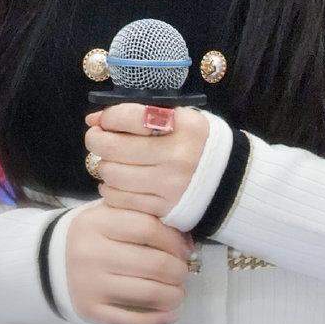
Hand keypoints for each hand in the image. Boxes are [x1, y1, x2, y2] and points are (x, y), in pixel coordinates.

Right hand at [64, 201, 192, 323]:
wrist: (52, 260)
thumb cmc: (94, 235)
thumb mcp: (110, 213)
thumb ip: (144, 216)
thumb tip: (186, 241)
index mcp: (96, 222)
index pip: (149, 228)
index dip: (175, 240)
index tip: (184, 249)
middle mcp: (90, 253)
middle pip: (154, 263)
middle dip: (179, 270)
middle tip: (183, 272)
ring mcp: (89, 284)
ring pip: (148, 293)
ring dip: (174, 295)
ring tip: (178, 292)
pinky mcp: (89, 310)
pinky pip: (131, 321)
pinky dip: (158, 320)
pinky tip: (169, 314)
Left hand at [83, 102, 209, 219]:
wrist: (230, 181)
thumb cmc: (197, 144)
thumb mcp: (181, 120)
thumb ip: (141, 115)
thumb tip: (94, 120)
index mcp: (184, 126)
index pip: (128, 116)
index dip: (107, 117)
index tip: (103, 121)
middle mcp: (177, 156)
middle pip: (113, 148)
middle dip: (96, 141)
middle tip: (97, 140)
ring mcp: (170, 185)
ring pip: (113, 175)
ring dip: (105, 166)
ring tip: (112, 162)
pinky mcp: (164, 209)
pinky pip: (121, 199)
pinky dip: (111, 189)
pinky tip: (119, 184)